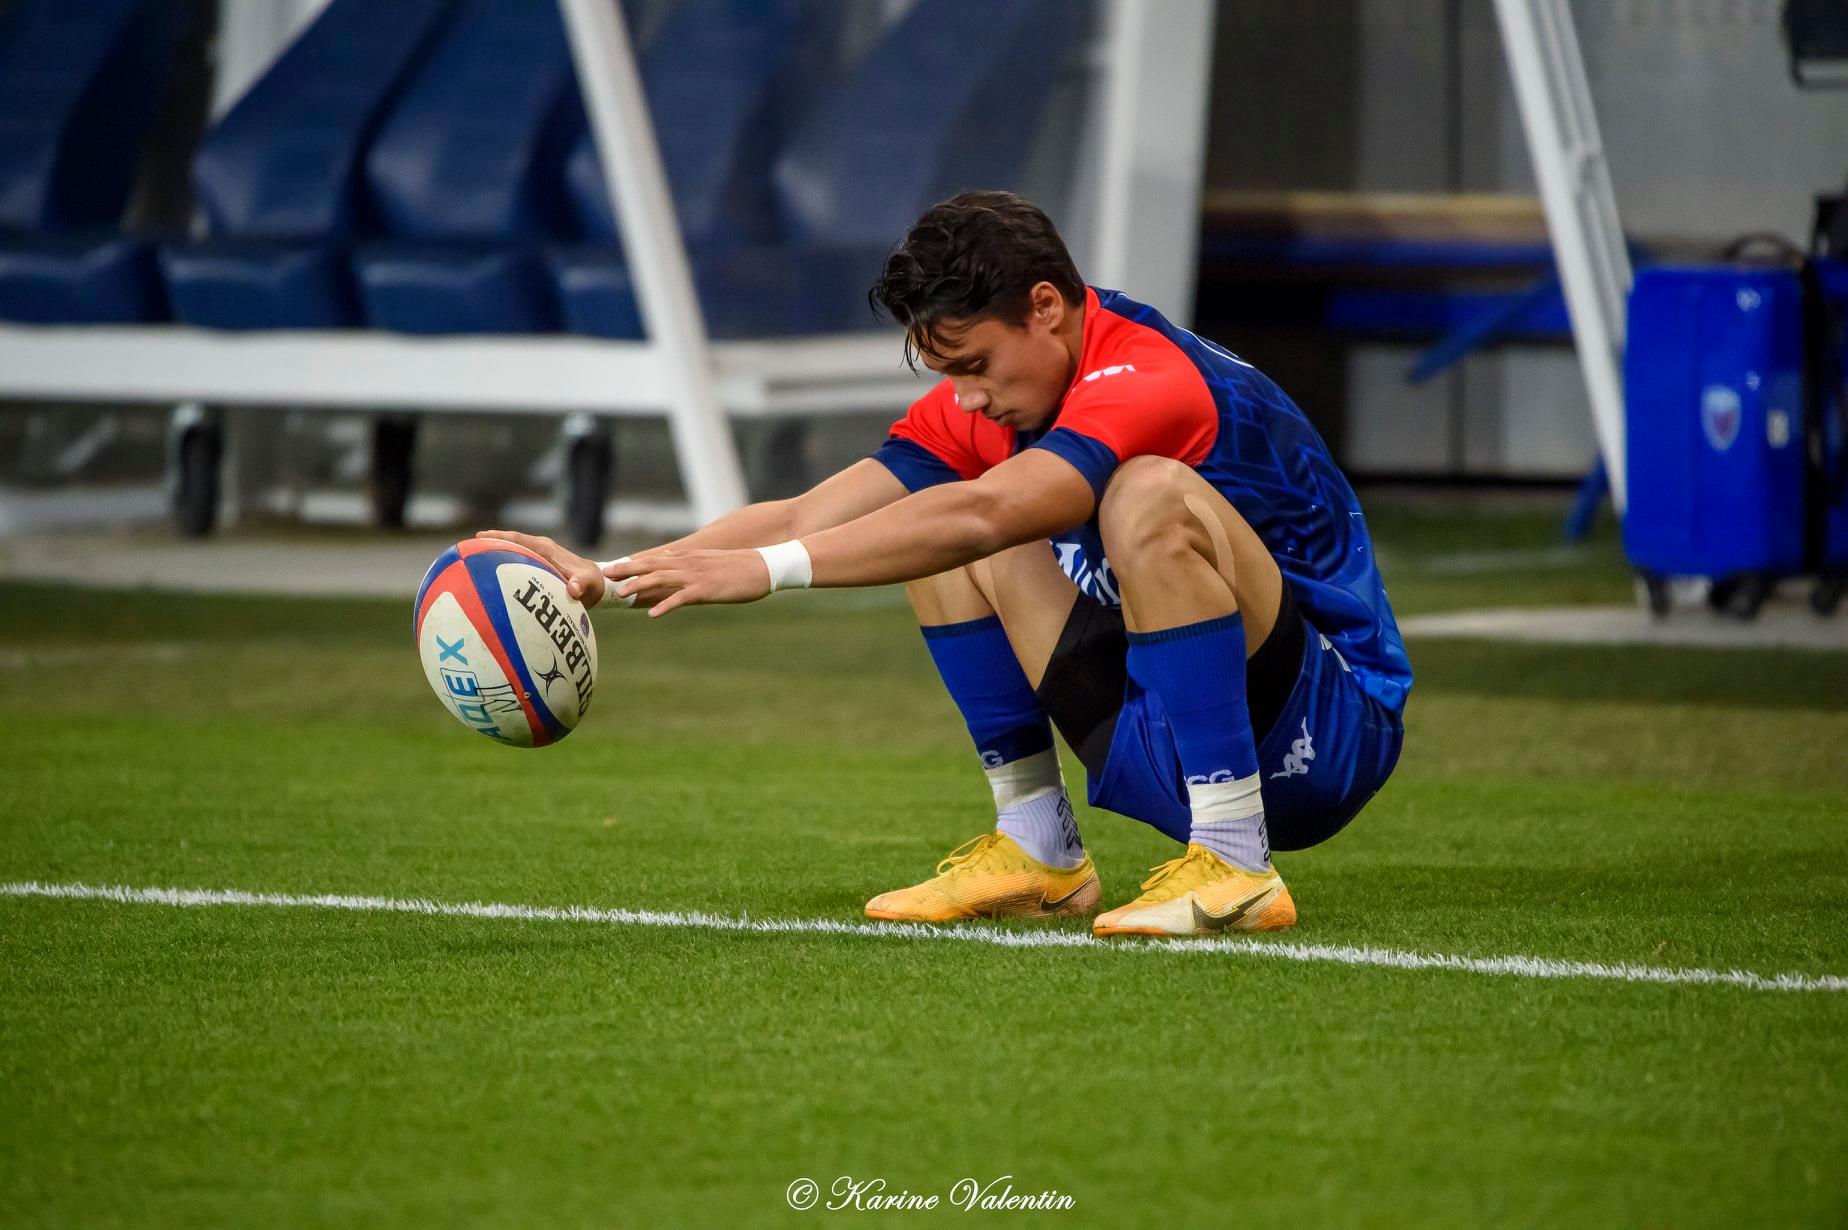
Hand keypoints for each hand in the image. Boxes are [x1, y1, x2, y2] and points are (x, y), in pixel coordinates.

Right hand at [476, 530, 612, 607]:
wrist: (598, 582)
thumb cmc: (591, 583)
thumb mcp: (588, 584)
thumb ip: (581, 585)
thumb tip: (572, 590)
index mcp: (547, 549)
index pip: (519, 539)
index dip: (500, 537)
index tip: (480, 537)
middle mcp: (540, 549)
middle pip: (510, 541)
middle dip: (490, 541)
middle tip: (466, 546)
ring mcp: (538, 556)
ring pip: (512, 550)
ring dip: (495, 551)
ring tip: (471, 557)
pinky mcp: (539, 564)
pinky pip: (517, 561)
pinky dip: (503, 563)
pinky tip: (490, 575)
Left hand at [606, 548, 772, 616]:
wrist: (764, 567)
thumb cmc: (740, 567)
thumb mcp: (711, 563)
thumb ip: (690, 565)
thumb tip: (673, 568)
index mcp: (688, 556)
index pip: (654, 558)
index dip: (632, 563)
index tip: (613, 567)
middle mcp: (688, 562)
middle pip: (651, 565)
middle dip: (627, 570)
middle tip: (606, 575)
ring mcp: (696, 575)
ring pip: (661, 578)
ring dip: (639, 586)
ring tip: (622, 595)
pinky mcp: (706, 589)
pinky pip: (681, 597)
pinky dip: (665, 605)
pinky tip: (652, 613)